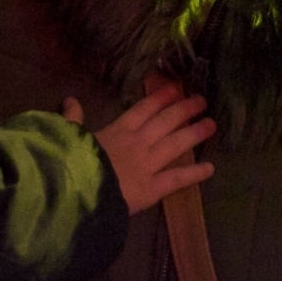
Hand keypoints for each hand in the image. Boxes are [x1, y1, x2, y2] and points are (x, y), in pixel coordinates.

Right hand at [69, 81, 215, 214]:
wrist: (76, 193)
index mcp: (118, 130)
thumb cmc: (72, 164)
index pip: (144, 109)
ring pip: (176, 144)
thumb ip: (73, 119)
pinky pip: (177, 179)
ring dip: (195, 133)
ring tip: (212, 125)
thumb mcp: (70, 136)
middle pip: (165, 122)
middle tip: (201, 100)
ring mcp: (148, 165)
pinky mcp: (153, 189)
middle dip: (184, 109)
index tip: (176, 88)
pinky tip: (211, 168)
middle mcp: (138, 143)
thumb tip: (70, 99)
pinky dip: (194, 174)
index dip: (161, 97)